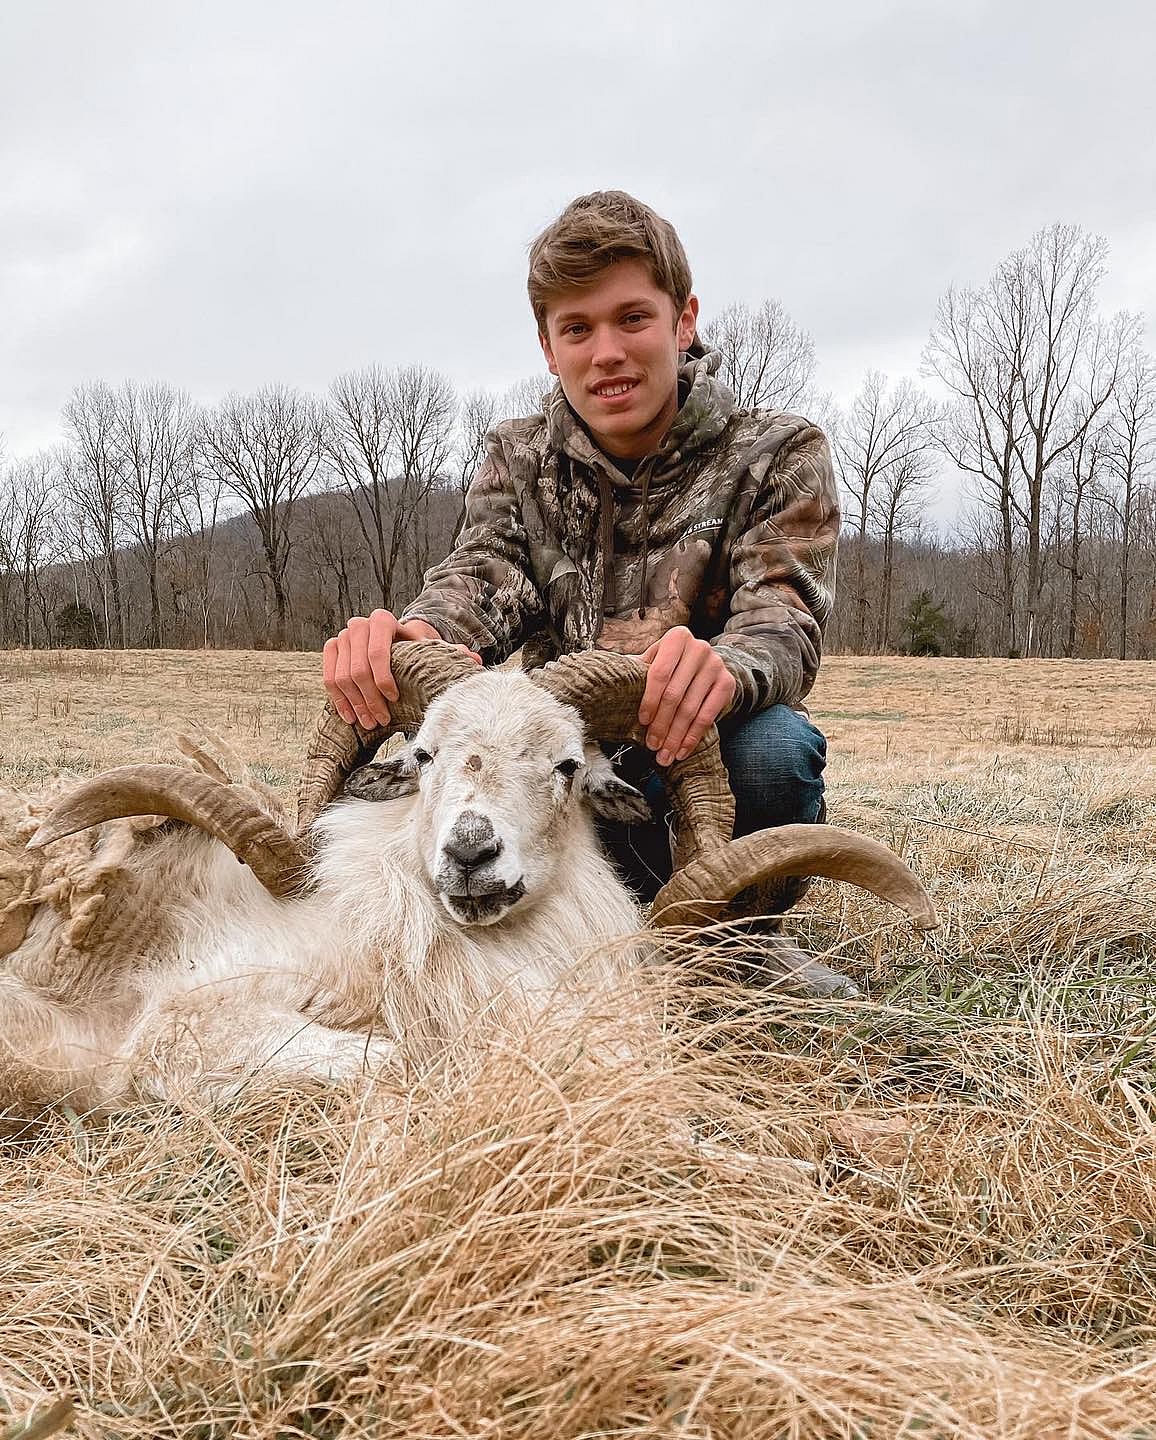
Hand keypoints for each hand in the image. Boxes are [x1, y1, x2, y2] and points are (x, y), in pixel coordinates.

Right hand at [323, 609, 479, 727]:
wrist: (396, 644)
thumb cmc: (415, 649)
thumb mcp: (431, 650)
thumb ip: (450, 653)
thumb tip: (473, 660)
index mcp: (383, 620)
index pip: (378, 653)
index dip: (383, 680)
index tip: (394, 700)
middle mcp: (358, 625)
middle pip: (357, 669)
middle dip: (369, 699)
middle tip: (381, 721)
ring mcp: (342, 637)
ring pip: (341, 677)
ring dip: (355, 704)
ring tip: (369, 723)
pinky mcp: (331, 650)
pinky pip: (329, 679)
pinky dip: (339, 701)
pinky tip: (351, 717)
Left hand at [637, 627, 735, 766]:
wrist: (705, 665)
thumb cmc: (670, 666)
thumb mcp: (654, 661)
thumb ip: (637, 670)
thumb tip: (606, 684)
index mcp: (677, 638)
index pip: (659, 673)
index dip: (650, 700)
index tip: (642, 722)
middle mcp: (699, 648)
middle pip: (675, 694)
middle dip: (661, 725)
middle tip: (652, 745)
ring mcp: (716, 665)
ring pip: (691, 709)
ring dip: (675, 736)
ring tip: (664, 755)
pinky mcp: (727, 683)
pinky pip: (708, 716)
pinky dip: (693, 737)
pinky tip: (681, 750)